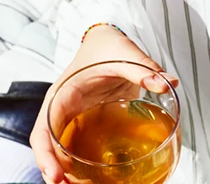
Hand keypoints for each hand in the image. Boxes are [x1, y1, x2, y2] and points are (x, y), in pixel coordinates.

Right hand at [32, 25, 178, 183]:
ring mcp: (74, 120)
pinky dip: (84, 168)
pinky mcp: (88, 125)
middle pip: (48, 148)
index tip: (56, 176)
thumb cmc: (106, 46)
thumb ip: (143, 69)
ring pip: (61, 153)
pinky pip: (79, 150)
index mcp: (62, 95)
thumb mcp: (123, 53)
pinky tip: (98, 181)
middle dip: (53, 172)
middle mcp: (62, 110)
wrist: (107, 40)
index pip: (43, 130)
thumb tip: (166, 83)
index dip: (46, 156)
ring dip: (69, 174)